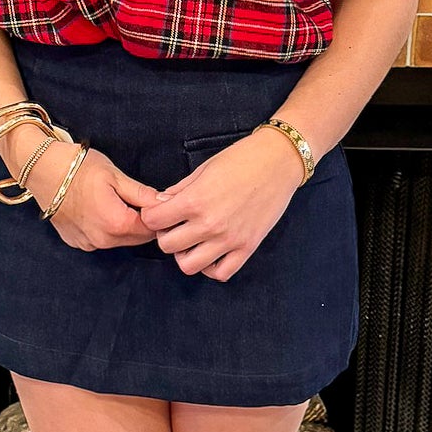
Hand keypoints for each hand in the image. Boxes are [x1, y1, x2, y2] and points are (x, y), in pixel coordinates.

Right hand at [20, 139, 159, 250]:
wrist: (41, 169)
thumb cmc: (78, 167)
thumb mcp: (115, 176)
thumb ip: (143, 194)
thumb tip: (166, 203)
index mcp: (116, 224)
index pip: (151, 229)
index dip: (158, 215)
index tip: (156, 200)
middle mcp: (102, 240)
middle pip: (136, 238)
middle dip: (143, 223)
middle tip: (138, 199)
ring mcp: (87, 243)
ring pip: (119, 241)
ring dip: (125, 226)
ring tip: (117, 201)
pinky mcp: (76, 242)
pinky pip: (101, 240)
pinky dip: (107, 229)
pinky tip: (100, 209)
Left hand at [139, 127, 305, 281]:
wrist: (279, 161)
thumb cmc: (241, 159)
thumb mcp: (203, 169)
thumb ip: (179, 190)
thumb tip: (160, 204)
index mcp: (195, 201)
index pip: (153, 221)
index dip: (152, 215)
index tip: (159, 211)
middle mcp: (209, 224)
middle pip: (167, 246)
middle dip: (166, 234)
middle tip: (175, 225)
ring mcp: (229, 239)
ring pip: (189, 266)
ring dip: (185, 254)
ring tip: (192, 240)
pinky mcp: (247, 247)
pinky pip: (221, 273)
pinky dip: (211, 267)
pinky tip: (211, 252)